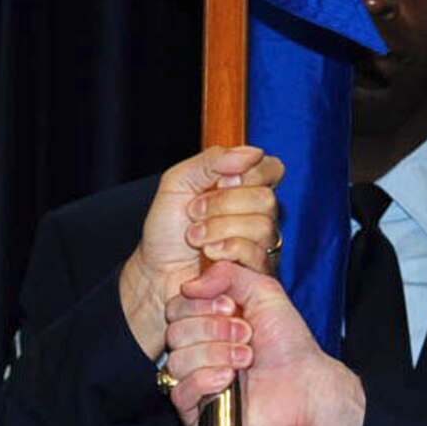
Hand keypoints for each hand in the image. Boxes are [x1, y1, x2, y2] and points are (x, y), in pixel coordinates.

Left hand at [118, 146, 282, 357]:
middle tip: (194, 213)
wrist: (154, 273)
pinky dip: (226, 250)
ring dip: (220, 229)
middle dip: (223, 204)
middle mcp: (259, 215)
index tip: (218, 182)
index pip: (271, 169)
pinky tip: (209, 255)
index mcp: (244, 188)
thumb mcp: (178, 182)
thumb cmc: (166, 230)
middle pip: (266, 198)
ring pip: (262, 226)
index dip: (248, 173)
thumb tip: (253, 152)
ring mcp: (262, 245)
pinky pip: (257, 254)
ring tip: (195, 238)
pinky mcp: (259, 273)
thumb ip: (212, 161)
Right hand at [160, 261, 365, 425]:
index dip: (200, 304)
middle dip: (213, 329)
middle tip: (247, 334)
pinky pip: (179, 392)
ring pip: (177, 360)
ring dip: (216, 353)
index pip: (175, 307)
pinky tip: (229, 378)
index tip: (230, 306)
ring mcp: (195, 382)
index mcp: (204, 323)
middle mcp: (196, 351)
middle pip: (174, 332)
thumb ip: (227, 273)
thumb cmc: (288, 342)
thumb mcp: (262, 291)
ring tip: (247, 357)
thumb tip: (188, 285)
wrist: (307, 384)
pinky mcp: (198, 412)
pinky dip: (204, 380)